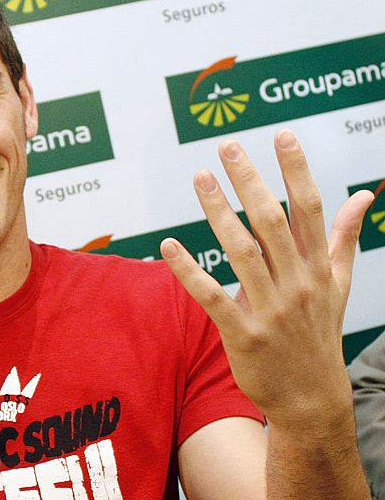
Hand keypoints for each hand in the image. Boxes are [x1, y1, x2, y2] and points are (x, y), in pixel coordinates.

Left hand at [160, 130, 373, 425]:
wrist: (310, 398)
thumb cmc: (319, 332)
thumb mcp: (339, 284)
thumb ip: (344, 237)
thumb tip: (365, 196)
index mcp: (318, 268)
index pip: (309, 209)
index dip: (296, 171)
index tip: (282, 136)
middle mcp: (297, 284)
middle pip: (271, 222)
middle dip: (250, 181)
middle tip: (228, 147)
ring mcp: (270, 309)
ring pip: (241, 251)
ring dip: (218, 213)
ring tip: (200, 178)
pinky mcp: (243, 333)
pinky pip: (212, 296)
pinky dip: (189, 271)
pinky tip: (168, 246)